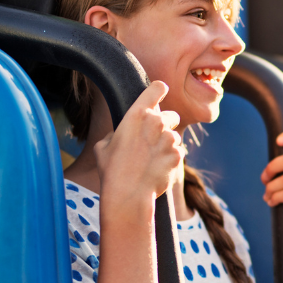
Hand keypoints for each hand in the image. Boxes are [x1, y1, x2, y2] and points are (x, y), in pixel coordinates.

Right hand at [95, 81, 183, 201]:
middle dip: (166, 125)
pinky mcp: (178, 154)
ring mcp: (170, 138)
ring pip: (175, 136)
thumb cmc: (112, 171)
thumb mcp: (103, 146)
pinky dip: (171, 159)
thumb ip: (117, 133)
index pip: (157, 88)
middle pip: (171, 115)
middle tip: (154, 140)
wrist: (128, 194)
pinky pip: (179, 152)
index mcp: (137, 114)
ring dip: (168, 144)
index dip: (159, 90)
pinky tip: (158, 169)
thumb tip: (122, 134)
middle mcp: (156, 122)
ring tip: (152, 160)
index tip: (161, 92)